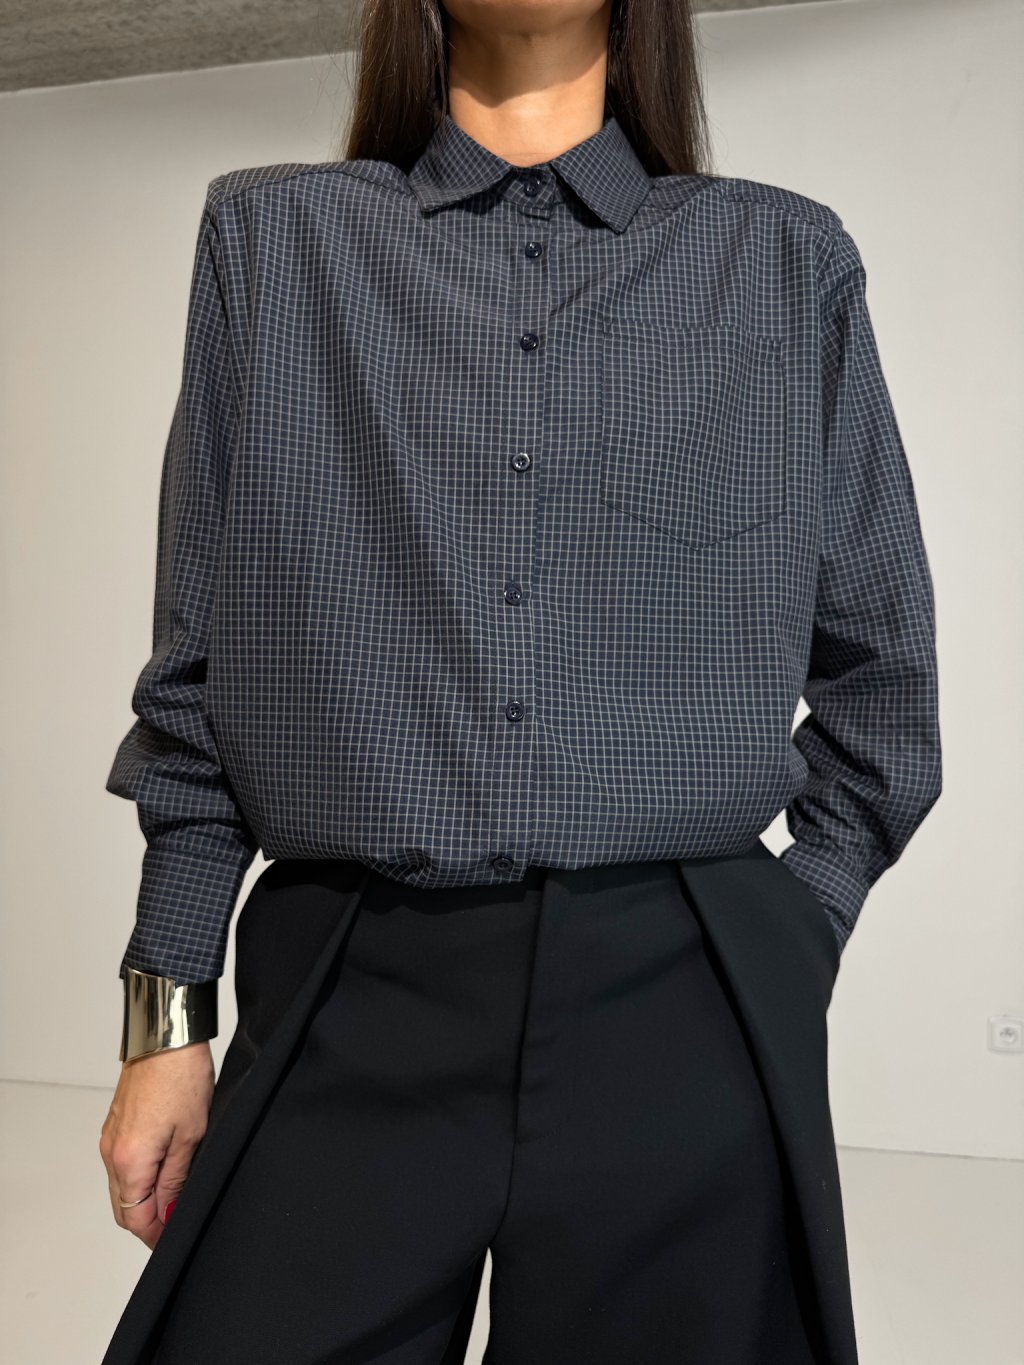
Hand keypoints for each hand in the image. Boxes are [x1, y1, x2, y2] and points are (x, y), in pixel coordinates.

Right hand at [99, 1040, 214, 1249]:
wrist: (166, 1037)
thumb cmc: (181, 1078)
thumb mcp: (190, 1137)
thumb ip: (176, 1181)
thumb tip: (169, 1213)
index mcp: (129, 1161)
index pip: (135, 1219)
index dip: (156, 1236)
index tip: (174, 1238)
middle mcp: (112, 1152)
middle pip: (124, 1207)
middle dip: (149, 1221)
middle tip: (177, 1220)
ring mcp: (111, 1138)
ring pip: (122, 1186)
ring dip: (144, 1198)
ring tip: (176, 1194)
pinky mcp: (116, 1125)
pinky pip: (122, 1165)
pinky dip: (139, 1176)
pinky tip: (164, 1168)